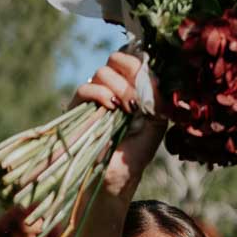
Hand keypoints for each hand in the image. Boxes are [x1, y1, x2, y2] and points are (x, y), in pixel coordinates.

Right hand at [76, 50, 165, 186]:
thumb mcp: (156, 124)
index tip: (152, 85)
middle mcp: (112, 87)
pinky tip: (111, 108)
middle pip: (117, 59)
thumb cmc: (136, 152)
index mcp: (132, 87)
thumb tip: (154, 76)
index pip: (134, 60)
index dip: (141, 66)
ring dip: (119, 88)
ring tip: (127, 110)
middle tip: (138, 101)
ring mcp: (94, 95)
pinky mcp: (78, 107)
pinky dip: (100, 93)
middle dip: (131, 75)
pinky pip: (85, 88)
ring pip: (103, 72)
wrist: (115, 177)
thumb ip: (158, 100)